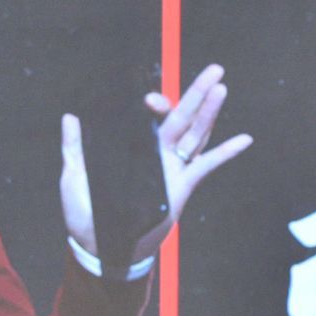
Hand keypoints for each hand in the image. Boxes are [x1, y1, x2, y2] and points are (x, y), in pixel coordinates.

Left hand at [60, 63, 252, 267]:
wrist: (101, 245)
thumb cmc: (88, 212)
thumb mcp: (75, 176)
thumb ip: (75, 147)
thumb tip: (70, 118)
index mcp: (133, 144)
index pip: (151, 115)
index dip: (156, 103)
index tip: (151, 101)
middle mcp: (156, 151)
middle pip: (182, 115)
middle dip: (197, 92)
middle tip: (215, 70)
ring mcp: (172, 166)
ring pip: (196, 133)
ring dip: (210, 112)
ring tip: (222, 89)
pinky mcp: (182, 185)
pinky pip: (207, 165)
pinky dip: (226, 152)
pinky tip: (245, 139)